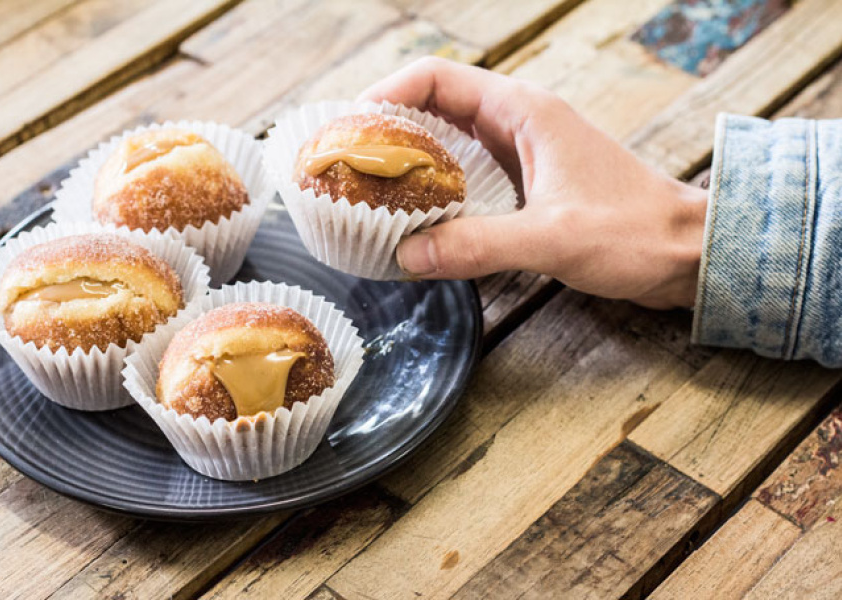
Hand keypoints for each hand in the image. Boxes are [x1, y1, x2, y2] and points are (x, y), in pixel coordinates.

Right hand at [359, 57, 707, 308]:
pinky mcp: (529, 185)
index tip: (349, 129)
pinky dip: (438, 192)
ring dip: (411, 164)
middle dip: (388, 132)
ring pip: (450, 144)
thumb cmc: (634, 233)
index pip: (437, 78)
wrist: (685, 252)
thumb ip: (479, 245)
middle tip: (348, 168)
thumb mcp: (553, 238)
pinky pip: (469, 177)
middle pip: (435, 108)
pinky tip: (419, 221)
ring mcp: (523, 154)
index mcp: (523, 112)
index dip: (387, 94)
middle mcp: (518, 124)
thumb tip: (408, 254)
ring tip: (371, 195)